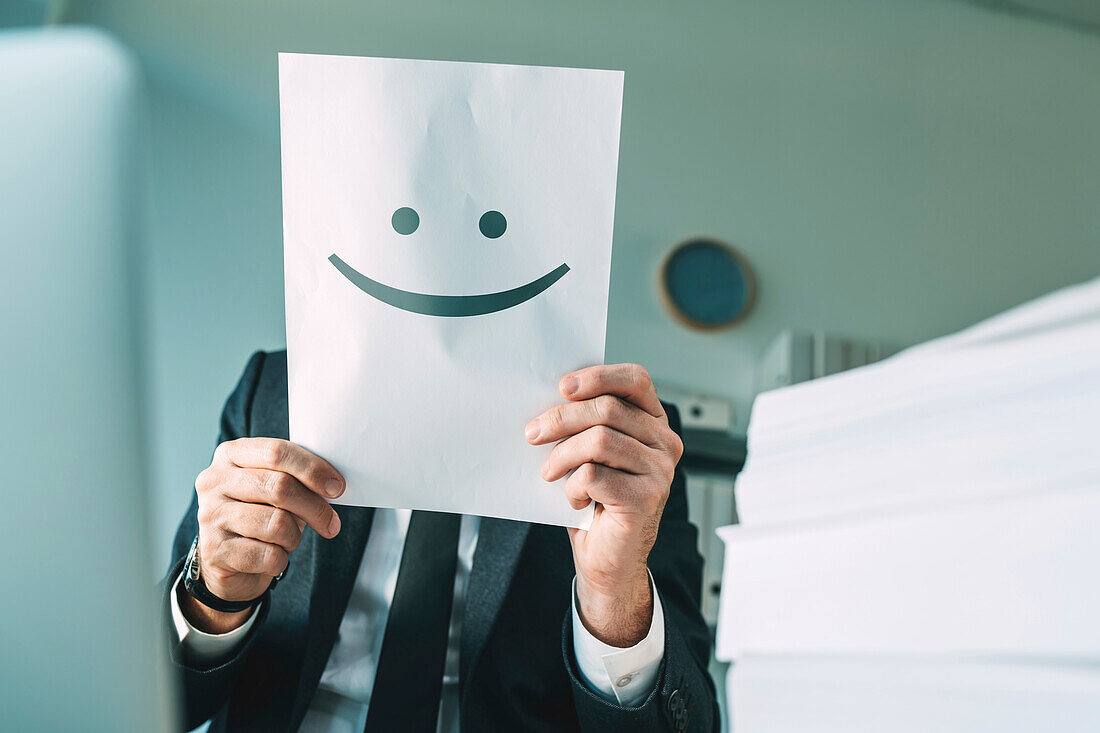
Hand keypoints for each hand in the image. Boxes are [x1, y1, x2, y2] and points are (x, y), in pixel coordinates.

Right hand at [182, 438, 344, 632]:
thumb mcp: (276, 488)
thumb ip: (297, 478)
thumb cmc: (260, 514)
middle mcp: (214, 481)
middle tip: (331, 523)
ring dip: (294, 537)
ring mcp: (210, 515)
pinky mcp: (214, 549)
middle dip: (314, 507)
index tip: (337, 487)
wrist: (227, 560)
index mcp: (230, 455)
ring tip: (289, 540)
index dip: (312, 469)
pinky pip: (268, 555)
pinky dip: (281, 559)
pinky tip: (273, 557)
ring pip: (277, 524)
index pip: (277, 452)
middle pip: (280, 487)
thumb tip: (333, 485)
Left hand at [526, 364, 682, 646]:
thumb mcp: (591, 454)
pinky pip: (594, 475)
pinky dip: (572, 487)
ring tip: (549, 473)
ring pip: (600, 440)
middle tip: (532, 433)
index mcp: (654, 424)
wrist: (609, 561)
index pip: (636, 380)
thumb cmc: (596, 502)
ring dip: (562, 455)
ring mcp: (660, 472)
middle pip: (608, 409)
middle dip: (561, 418)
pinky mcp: (647, 498)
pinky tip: (573, 500)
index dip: (598, 376)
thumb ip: (585, 424)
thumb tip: (549, 397)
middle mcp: (665, 444)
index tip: (562, 387)